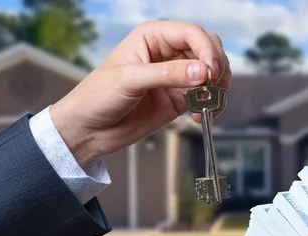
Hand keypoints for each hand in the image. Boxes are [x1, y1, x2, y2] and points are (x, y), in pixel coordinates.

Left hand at [50, 20, 230, 166]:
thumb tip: (202, 72)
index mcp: (152, 37)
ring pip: (212, 72)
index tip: (210, 72)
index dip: (206, 50)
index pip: (192, 33)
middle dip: (216, 66)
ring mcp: (176, 77)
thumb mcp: (129, 80)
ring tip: (208, 103)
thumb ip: (167, 74)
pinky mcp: (179, 99)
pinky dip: (211, 105)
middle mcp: (168, 53)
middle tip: (212, 87)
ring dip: (218, 87)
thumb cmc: (97, 96)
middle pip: (208, 49)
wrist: (89, 129)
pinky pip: (205, 97)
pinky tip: (201, 115)